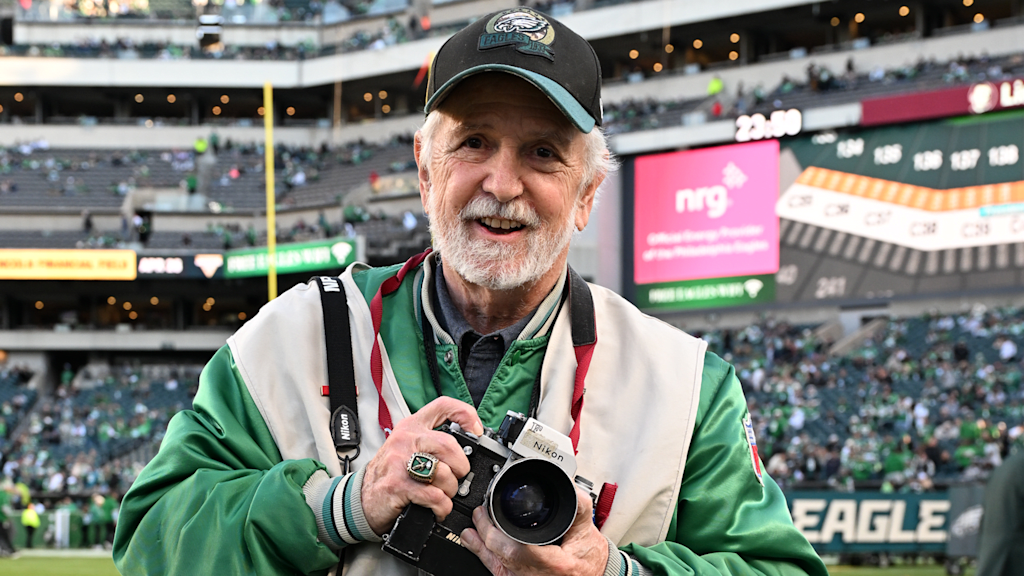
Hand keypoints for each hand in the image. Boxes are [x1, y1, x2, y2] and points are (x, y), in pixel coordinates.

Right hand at [360, 396, 483, 535]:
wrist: (361, 500)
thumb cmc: (388, 474)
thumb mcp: (407, 447)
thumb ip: (432, 442)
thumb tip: (467, 448)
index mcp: (412, 426)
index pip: (443, 406)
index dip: (466, 414)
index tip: (476, 430)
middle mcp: (406, 439)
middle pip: (450, 445)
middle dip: (461, 467)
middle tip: (456, 477)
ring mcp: (400, 461)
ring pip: (445, 473)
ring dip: (450, 491)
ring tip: (441, 495)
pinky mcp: (398, 485)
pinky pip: (435, 496)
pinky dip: (442, 507)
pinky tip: (437, 508)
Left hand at [460, 487, 608, 575]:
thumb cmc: (590, 558)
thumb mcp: (587, 528)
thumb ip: (579, 504)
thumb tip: (568, 485)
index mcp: (556, 564)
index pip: (520, 551)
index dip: (498, 535)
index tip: (489, 514)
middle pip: (503, 559)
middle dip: (486, 535)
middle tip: (479, 515)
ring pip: (497, 568)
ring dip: (481, 547)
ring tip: (471, 530)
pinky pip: (499, 572)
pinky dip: (486, 557)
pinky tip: (475, 544)